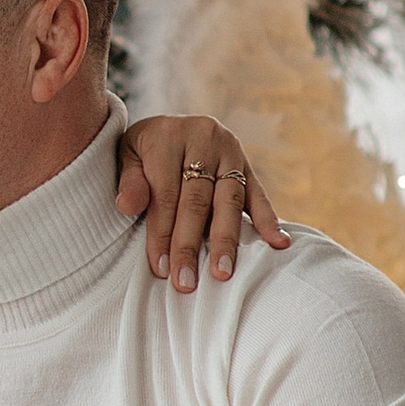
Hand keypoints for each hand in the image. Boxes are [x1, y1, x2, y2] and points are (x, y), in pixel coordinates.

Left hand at [118, 116, 291, 291]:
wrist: (169, 124)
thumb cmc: (144, 148)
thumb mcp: (126, 154)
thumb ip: (129, 180)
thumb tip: (127, 206)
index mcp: (168, 135)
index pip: (165, 193)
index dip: (162, 233)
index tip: (160, 268)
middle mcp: (203, 138)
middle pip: (197, 200)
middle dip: (190, 244)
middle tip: (186, 281)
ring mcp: (229, 150)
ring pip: (229, 200)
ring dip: (226, 240)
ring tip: (223, 272)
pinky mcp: (247, 163)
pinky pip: (259, 193)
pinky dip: (268, 219)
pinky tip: (278, 243)